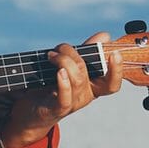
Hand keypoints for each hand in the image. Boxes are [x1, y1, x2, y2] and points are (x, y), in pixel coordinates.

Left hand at [1, 32, 122, 147]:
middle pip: (88, 72)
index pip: (112, 83)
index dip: (117, 70)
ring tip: (50, 55)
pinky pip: (65, 98)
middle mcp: (85, 96)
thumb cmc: (51, 86)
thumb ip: (87, 52)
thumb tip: (105, 36)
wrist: (31, 111)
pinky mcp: (56, 109)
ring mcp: (72, 103)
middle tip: (59, 48)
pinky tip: (59, 72)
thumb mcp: (69, 67)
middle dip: (72, 53)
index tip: (115, 53)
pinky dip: (63, 83)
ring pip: (77, 79)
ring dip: (63, 61)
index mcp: (92, 87)